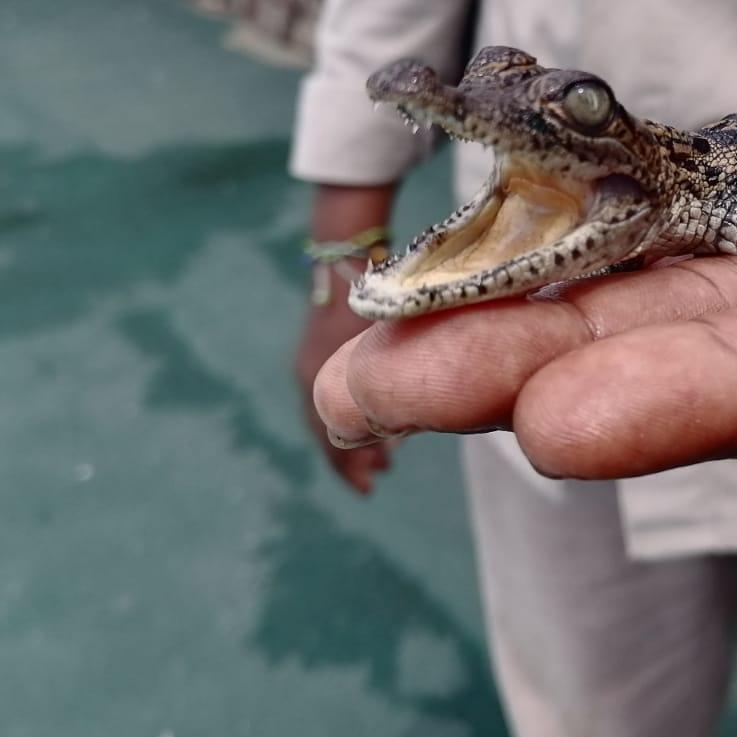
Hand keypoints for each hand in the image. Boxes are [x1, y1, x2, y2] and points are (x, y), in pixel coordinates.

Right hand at [294, 184, 395, 494]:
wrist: (344, 253)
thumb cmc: (378, 292)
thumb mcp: (391, 336)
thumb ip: (404, 371)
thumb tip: (427, 410)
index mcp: (322, 375)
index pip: (331, 434)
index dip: (351, 463)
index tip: (375, 484)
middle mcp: (311, 374)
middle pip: (326, 431)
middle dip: (352, 457)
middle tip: (379, 478)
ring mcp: (310, 365)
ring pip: (325, 418)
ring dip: (349, 441)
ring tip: (379, 464)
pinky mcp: (315, 354)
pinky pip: (324, 399)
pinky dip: (345, 418)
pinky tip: (373, 429)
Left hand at [314, 32, 736, 478]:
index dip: (691, 405)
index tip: (556, 426)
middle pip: (670, 362)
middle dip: (524, 378)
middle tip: (371, 395)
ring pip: (627, 297)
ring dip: (496, 319)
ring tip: (355, 353)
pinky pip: (640, 217)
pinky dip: (548, 230)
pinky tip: (448, 249)